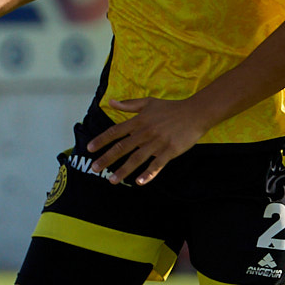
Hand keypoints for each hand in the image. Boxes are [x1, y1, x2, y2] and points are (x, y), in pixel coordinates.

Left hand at [86, 96, 212, 184]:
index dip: (102, 140)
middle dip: (107, 159)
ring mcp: (158, 143)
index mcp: (139, 121)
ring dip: (123, 170)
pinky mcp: (170, 151)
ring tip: (112, 180)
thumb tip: (111, 102)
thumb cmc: (170, 108)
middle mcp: (145, 132)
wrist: (195, 113)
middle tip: (95, 169)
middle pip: (122, 147)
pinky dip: (148, 174)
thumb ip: (129, 104)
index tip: (90, 148)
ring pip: (137, 158)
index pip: (116, 131)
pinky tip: (139, 182)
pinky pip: (157, 165)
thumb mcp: (148, 103)